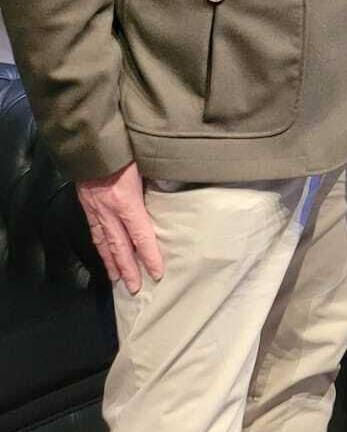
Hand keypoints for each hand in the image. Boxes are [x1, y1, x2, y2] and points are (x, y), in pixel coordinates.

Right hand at [77, 162, 163, 292]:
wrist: (90, 142)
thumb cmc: (124, 150)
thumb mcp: (145, 166)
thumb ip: (157, 182)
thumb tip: (174, 192)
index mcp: (126, 202)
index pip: (141, 236)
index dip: (150, 256)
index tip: (157, 273)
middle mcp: (108, 211)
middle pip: (120, 246)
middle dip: (128, 269)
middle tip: (135, 288)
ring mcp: (95, 210)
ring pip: (104, 242)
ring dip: (112, 262)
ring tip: (118, 279)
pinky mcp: (86, 206)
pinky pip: (94, 231)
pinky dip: (99, 246)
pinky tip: (103, 252)